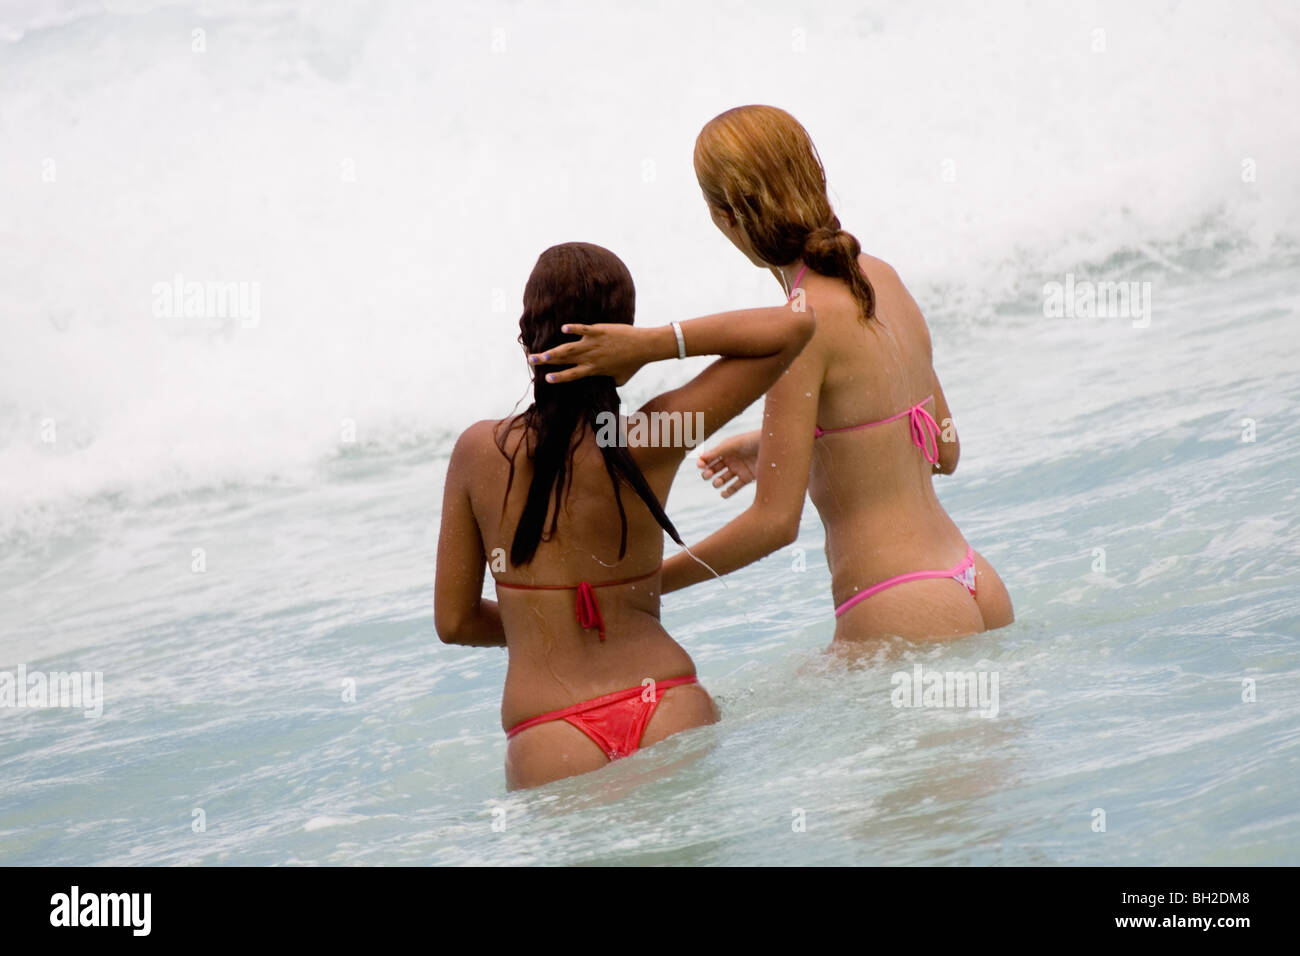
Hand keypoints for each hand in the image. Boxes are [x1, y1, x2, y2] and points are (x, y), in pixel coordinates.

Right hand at [527, 323, 652, 385]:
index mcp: (594, 369)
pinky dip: (574, 329)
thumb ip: (611, 382)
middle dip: (546, 361)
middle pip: (564, 360)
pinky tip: (563, 328)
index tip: (546, 378)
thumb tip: (608, 387)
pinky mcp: (599, 331)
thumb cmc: (633, 364)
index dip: (559, 377)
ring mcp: (593, 344)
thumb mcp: (621, 379)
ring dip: (553, 350)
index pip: (572, 375)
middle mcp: (591, 358)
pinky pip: (584, 330)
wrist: (644, 347)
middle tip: (531, 360)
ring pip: (569, 348)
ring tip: (539, 351)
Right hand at [697, 430, 759, 497]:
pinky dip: (728, 492)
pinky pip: (734, 487)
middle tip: (707, 475)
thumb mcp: (733, 444)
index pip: (710, 458)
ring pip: (722, 479)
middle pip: (714, 469)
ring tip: (718, 482)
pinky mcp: (747, 478)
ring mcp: (738, 469)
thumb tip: (700, 458)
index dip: (703, 462)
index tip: (700, 465)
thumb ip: (717, 452)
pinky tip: (723, 494)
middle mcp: (731, 460)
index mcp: (725, 449)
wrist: (772, 446)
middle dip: (708, 473)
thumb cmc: (751, 441)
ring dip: (717, 482)